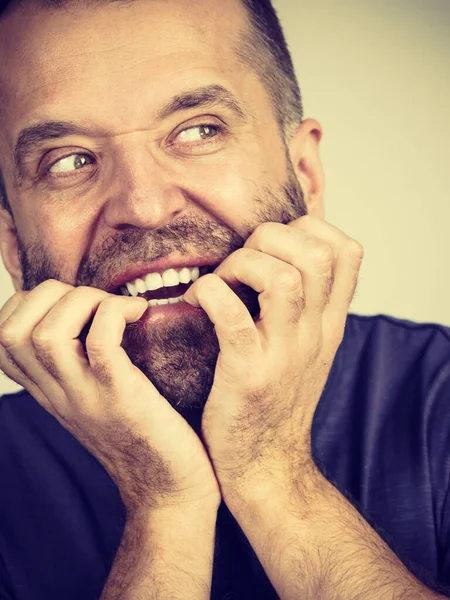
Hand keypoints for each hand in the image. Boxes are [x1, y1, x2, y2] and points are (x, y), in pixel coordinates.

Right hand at [0, 282, 220, 512]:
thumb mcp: (96, 397)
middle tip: (94, 299)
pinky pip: (100, 343)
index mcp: (50, 391)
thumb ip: (80, 364)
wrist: (169, 489)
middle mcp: (58, 393)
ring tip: (116, 306)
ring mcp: (85, 396)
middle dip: (49, 294)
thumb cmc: (145, 433)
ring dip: (82, 300)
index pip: (1, 339)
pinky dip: (115, 314)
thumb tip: (90, 313)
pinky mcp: (121, 397)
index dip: (25, 304)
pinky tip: (140, 313)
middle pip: (11, 330)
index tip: (70, 300)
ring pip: (47, 334)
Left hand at [183, 215, 363, 500]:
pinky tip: (197, 299)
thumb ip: (304, 306)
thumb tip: (275, 255)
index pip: (347, 252)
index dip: (309, 228)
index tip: (273, 242)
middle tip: (241, 260)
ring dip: (242, 264)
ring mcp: (285, 355)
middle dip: (270, 238)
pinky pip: (234, 318)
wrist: (266, 467)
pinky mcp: (249, 376)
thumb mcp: (306, 350)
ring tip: (221, 280)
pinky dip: (211, 294)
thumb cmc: (275, 401)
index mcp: (329, 324)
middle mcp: (315, 334)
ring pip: (283, 279)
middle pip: (316, 255)